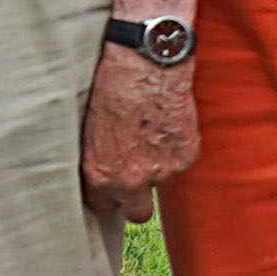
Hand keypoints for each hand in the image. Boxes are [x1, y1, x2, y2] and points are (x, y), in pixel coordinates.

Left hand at [80, 44, 198, 222]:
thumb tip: (104, 169)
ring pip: (162, 180)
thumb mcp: (90, 129)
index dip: (109, 193)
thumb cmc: (110, 86)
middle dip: (136, 200)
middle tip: (136, 173)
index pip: (103, 206)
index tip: (113, 183)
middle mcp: (130, 180)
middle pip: (138, 214)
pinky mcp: (186, 156)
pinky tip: (167, 120)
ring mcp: (162, 170)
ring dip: (159, 163)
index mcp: (100, 175)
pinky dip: (177, 145)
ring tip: (152, 128)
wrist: (145, 62)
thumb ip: (98, 159)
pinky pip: (181, 159)